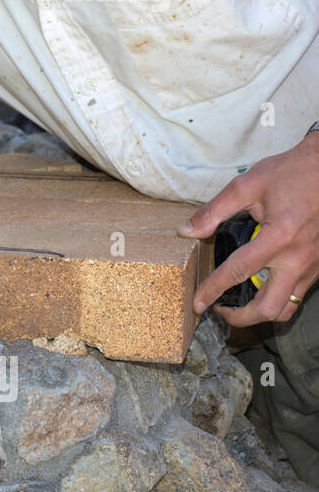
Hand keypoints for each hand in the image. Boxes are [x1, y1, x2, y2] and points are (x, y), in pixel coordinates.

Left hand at [177, 134, 318, 325]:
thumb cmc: (290, 173)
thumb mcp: (246, 185)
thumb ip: (214, 211)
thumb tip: (186, 231)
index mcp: (278, 237)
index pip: (237, 272)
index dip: (212, 290)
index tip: (197, 304)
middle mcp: (298, 257)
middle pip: (269, 307)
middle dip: (240, 318)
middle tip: (220, 311)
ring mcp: (313, 265)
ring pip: (288, 307)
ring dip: (261, 313)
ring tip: (239, 305)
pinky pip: (299, 294)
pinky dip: (278, 300)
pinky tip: (261, 288)